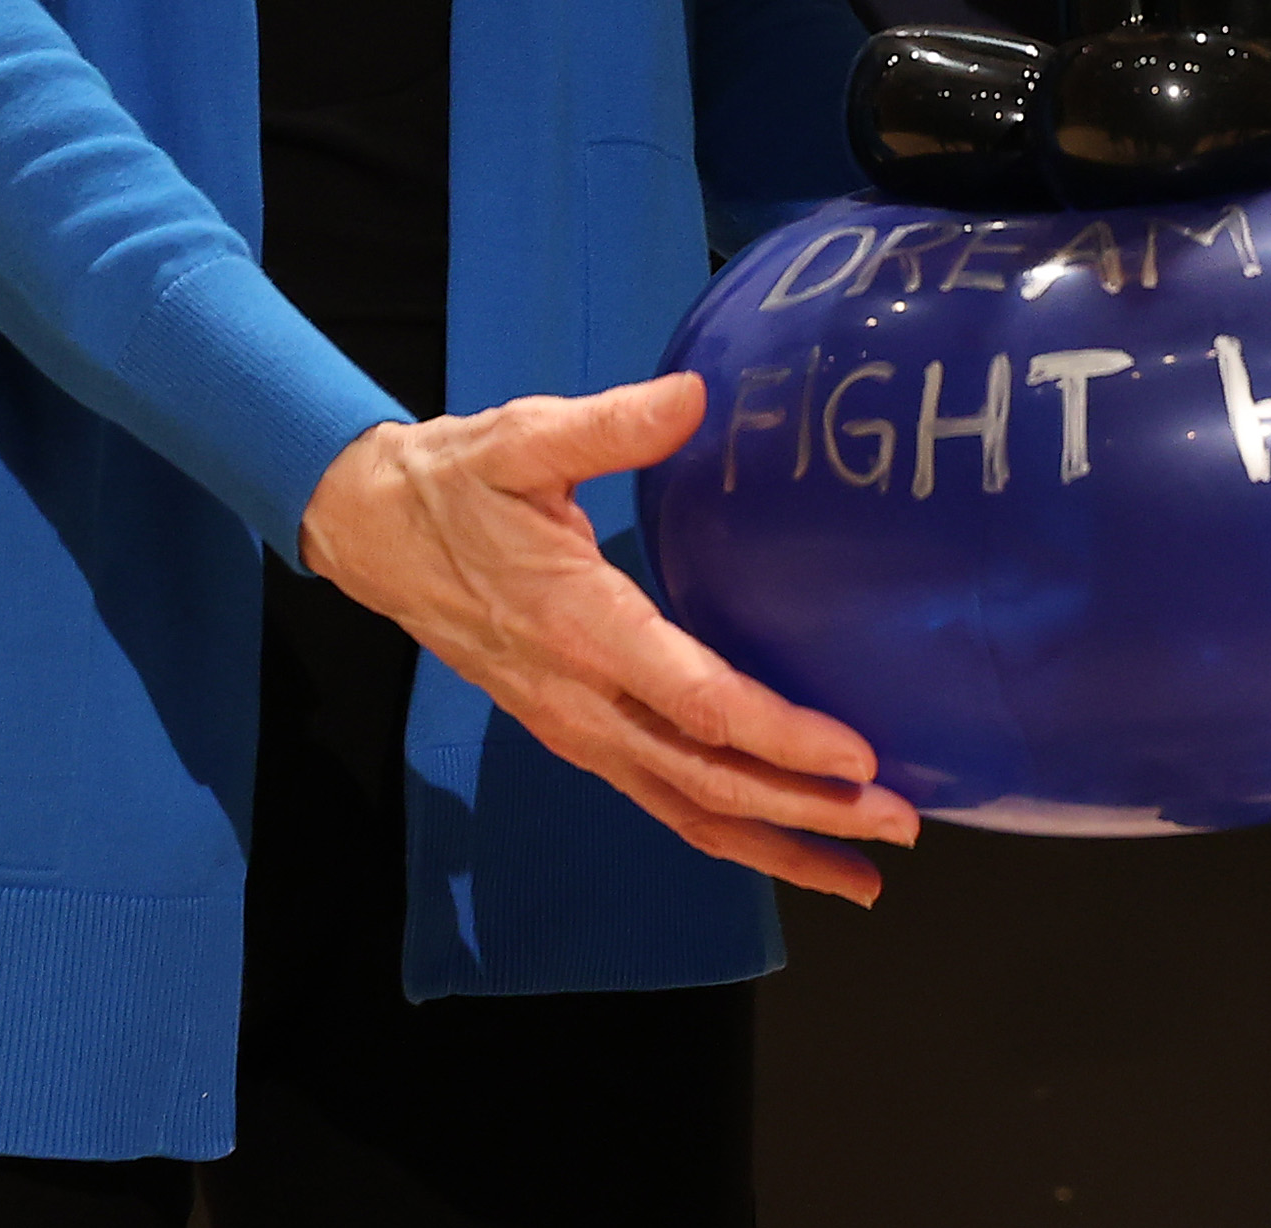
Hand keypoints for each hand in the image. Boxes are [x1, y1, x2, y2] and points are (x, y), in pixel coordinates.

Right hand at [299, 372, 920, 902]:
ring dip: (774, 844)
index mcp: (579, 627)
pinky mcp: (574, 735)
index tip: (857, 755)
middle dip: (805, 812)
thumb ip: (609, 424)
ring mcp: (574, 730)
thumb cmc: (455, 482)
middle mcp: (580, 700)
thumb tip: (692, 397)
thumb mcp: (521, 437)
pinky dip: (725, 833)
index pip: (696, 702)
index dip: (780, 738)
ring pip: (683, 811)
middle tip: (900, 824)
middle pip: (705, 781)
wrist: (370, 532)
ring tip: (861, 873)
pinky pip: (659, 800)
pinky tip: (781, 843)